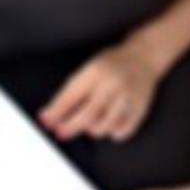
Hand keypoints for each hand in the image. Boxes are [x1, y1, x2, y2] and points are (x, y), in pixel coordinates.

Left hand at [39, 42, 161, 141]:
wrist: (144, 57)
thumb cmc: (112, 64)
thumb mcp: (90, 68)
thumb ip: (72, 91)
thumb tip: (49, 114)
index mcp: (96, 72)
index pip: (71, 96)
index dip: (56, 112)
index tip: (46, 121)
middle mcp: (112, 85)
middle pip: (87, 116)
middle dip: (70, 127)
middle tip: (61, 133)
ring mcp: (127, 99)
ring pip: (103, 127)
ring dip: (91, 130)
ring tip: (90, 122)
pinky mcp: (140, 110)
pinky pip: (121, 133)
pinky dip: (112, 132)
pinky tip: (109, 123)